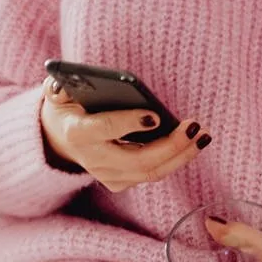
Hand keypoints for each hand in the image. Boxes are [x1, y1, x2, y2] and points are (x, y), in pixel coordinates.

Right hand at [39, 76, 210, 191]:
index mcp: (78, 132)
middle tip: (195, 127)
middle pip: (138, 160)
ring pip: (150, 173)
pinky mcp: (119, 182)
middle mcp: (93, 160)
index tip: (155, 115)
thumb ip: (65, 84)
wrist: (58, 137)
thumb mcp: (60, 90)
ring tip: (203, 136)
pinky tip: (193, 143)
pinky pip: (152, 174)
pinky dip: (175, 160)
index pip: (105, 129)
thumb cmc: (68, 104)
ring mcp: (107, 175)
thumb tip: (80, 80)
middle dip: (171, 146)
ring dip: (181, 155)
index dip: (129, 123)